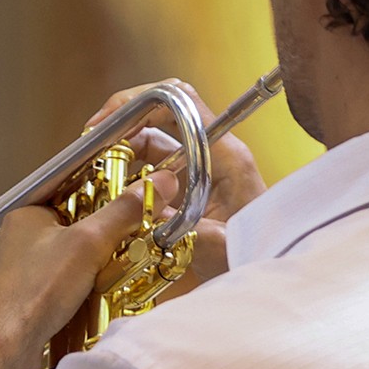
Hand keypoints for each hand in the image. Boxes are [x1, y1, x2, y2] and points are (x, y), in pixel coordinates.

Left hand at [0, 169, 177, 368]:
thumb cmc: (36, 292)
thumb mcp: (89, 244)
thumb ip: (124, 212)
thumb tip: (161, 182)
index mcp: (26, 215)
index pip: (72, 193)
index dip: (107, 199)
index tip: (134, 210)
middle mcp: (11, 240)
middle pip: (68, 229)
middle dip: (100, 240)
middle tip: (131, 248)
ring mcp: (7, 273)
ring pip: (58, 262)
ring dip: (85, 270)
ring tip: (112, 280)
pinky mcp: (10, 303)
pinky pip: (47, 289)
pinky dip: (67, 294)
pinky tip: (83, 306)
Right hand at [91, 83, 266, 291]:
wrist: (278, 267)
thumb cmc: (260, 253)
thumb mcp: (218, 248)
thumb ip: (179, 230)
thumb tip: (138, 216)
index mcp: (225, 155)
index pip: (180, 101)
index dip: (137, 103)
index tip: (103, 125)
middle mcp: (215, 154)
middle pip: (160, 118)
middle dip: (121, 128)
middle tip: (89, 151)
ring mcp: (205, 170)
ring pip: (155, 145)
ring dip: (123, 155)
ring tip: (96, 175)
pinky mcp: (196, 189)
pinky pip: (158, 170)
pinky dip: (133, 178)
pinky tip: (116, 198)